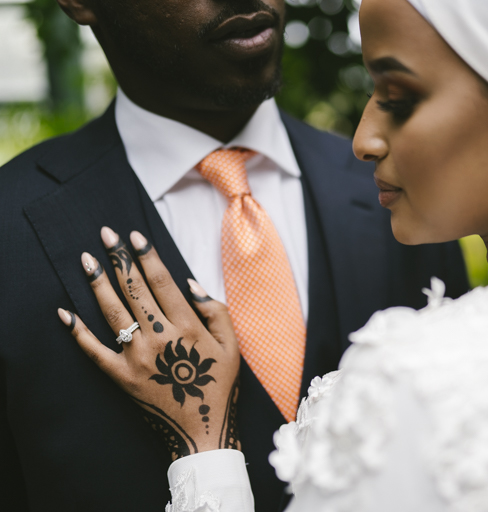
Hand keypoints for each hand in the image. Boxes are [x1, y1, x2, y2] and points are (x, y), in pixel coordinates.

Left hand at [58, 227, 241, 460]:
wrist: (202, 430)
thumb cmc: (219, 384)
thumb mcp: (232, 345)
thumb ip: (215, 310)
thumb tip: (190, 282)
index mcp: (187, 327)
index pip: (162, 282)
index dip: (146, 256)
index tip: (134, 235)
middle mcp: (158, 337)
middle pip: (134, 289)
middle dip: (119, 259)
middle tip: (106, 234)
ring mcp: (136, 357)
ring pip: (112, 312)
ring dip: (97, 282)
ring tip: (87, 259)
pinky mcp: (120, 376)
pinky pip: (93, 351)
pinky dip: (77, 331)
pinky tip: (64, 312)